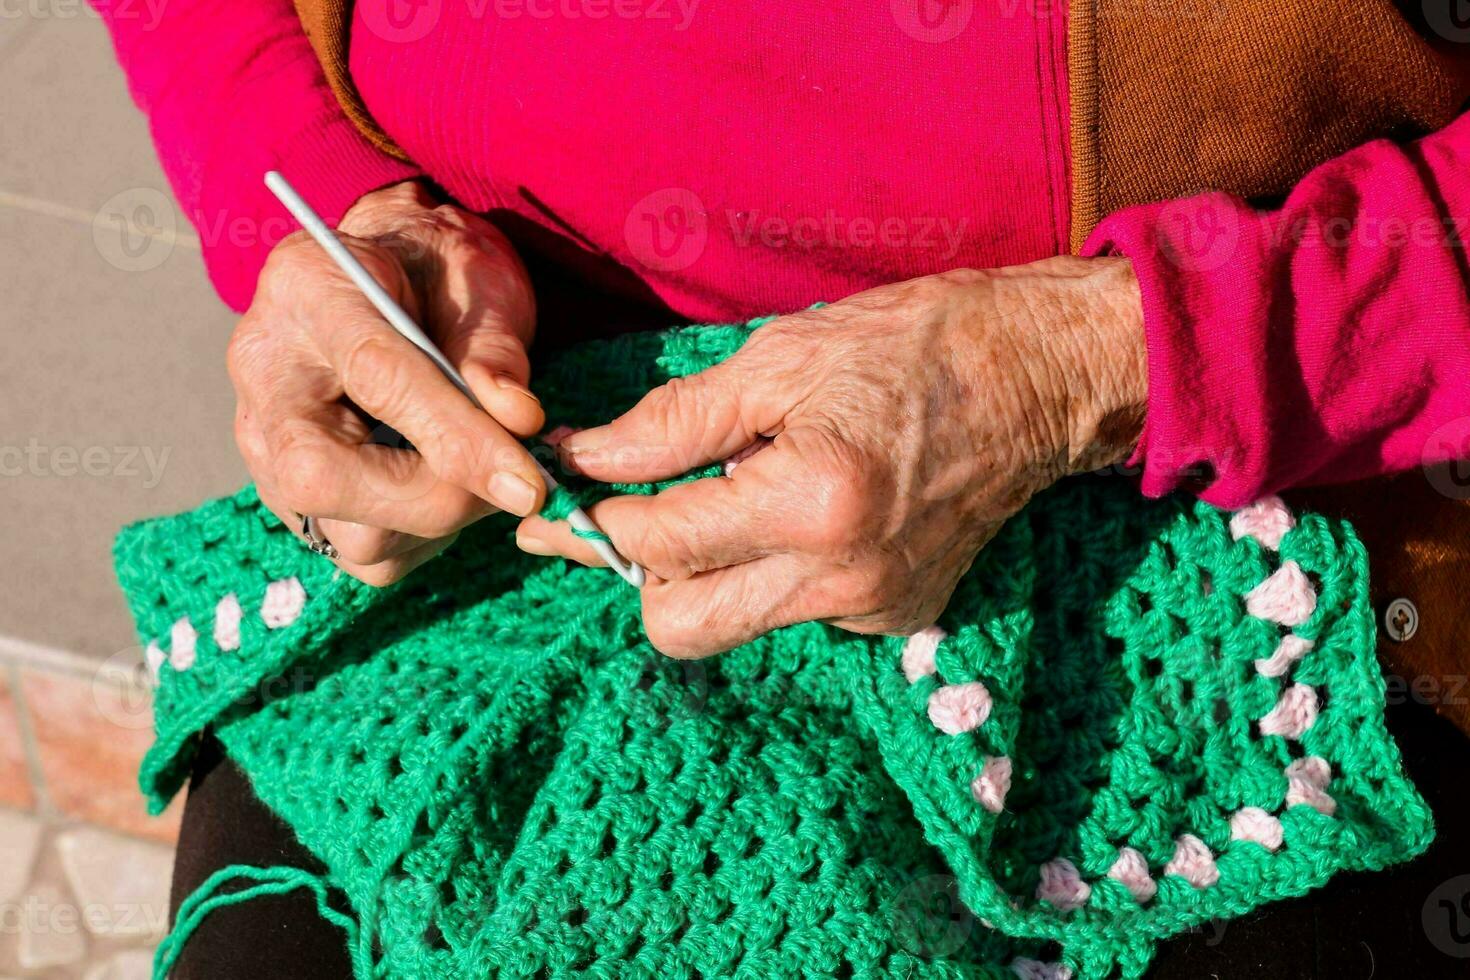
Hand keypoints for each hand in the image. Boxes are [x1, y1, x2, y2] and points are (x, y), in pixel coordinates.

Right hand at [229, 180, 546, 584]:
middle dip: (439, 495)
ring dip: (440, 517)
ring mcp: (263, 444)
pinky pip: (366, 555)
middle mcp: (263, 373)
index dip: (457, 437)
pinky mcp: (289, 499)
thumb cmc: (438, 272)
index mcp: (308, 291)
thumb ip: (492, 349)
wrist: (393, 279)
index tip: (528, 483)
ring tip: (482, 465)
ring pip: (351, 533)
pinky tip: (448, 481)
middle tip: (514, 477)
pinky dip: (427, 536)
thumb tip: (517, 420)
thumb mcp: (477, 279)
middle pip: (325, 476)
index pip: (376, 379)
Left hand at [517, 256, 1146, 656]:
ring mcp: (873, 607)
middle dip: (636, 574)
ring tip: (723, 492)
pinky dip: (771, 568)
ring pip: (735, 623)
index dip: (594, 519)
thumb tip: (586, 457)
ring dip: (704, 571)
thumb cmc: (914, 344)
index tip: (558, 501)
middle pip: (680, 626)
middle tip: (622, 514)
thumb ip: (673, 421)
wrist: (1040, 376)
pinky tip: (796, 507)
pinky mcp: (897, 614)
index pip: (658, 540)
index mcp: (807, 504)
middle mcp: (839, 578)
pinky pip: (795, 610)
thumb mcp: (781, 360)